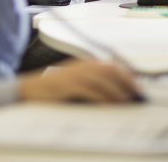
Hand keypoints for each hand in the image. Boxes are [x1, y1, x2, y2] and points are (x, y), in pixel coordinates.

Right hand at [18, 59, 140, 102]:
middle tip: (136, 94)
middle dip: (125, 81)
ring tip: (125, 100)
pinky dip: (101, 96)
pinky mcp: (67, 85)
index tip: (137, 87)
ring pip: (101, 79)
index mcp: (84, 64)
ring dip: (116, 90)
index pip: (110, 66)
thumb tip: (116, 94)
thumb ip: (92, 83)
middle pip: (109, 70)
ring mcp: (73, 74)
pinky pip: (88, 89)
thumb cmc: (54, 89)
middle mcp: (81, 66)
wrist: (29, 90)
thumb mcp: (75, 82)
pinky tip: (108, 103)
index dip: (126, 75)